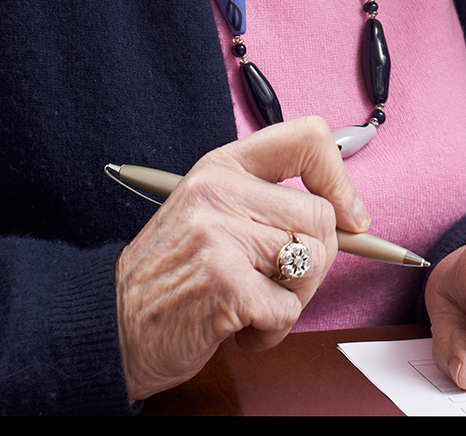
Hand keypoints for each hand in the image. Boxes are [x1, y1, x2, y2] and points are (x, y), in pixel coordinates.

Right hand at [115, 116, 367, 399]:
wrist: (109, 327)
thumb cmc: (174, 275)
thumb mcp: (214, 215)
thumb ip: (271, 203)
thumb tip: (351, 215)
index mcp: (222, 167)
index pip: (306, 139)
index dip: (340, 180)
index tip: (349, 215)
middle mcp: (219, 192)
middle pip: (321, 217)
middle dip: (315, 262)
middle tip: (276, 282)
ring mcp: (219, 236)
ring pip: (313, 263)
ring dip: (293, 299)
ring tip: (252, 302)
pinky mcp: (224, 283)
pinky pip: (288, 309)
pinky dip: (271, 331)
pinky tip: (237, 325)